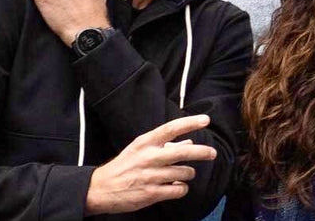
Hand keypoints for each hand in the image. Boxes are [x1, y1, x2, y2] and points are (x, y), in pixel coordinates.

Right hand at [84, 115, 217, 213]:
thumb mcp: (140, 150)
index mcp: (145, 143)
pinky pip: (178, 190)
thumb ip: (164, 145)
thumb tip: (188, 140)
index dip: (190, 123)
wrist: (102, 189)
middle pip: (183, 151)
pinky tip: (176, 187)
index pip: (171, 128)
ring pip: (184, 172)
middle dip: (202, 152)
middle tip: (212, 153)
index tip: (205, 120)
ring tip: (184, 174)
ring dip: (188, 174)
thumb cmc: (123, 166)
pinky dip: (181, 188)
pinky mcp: (152, 193)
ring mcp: (151, 176)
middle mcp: (149, 157)